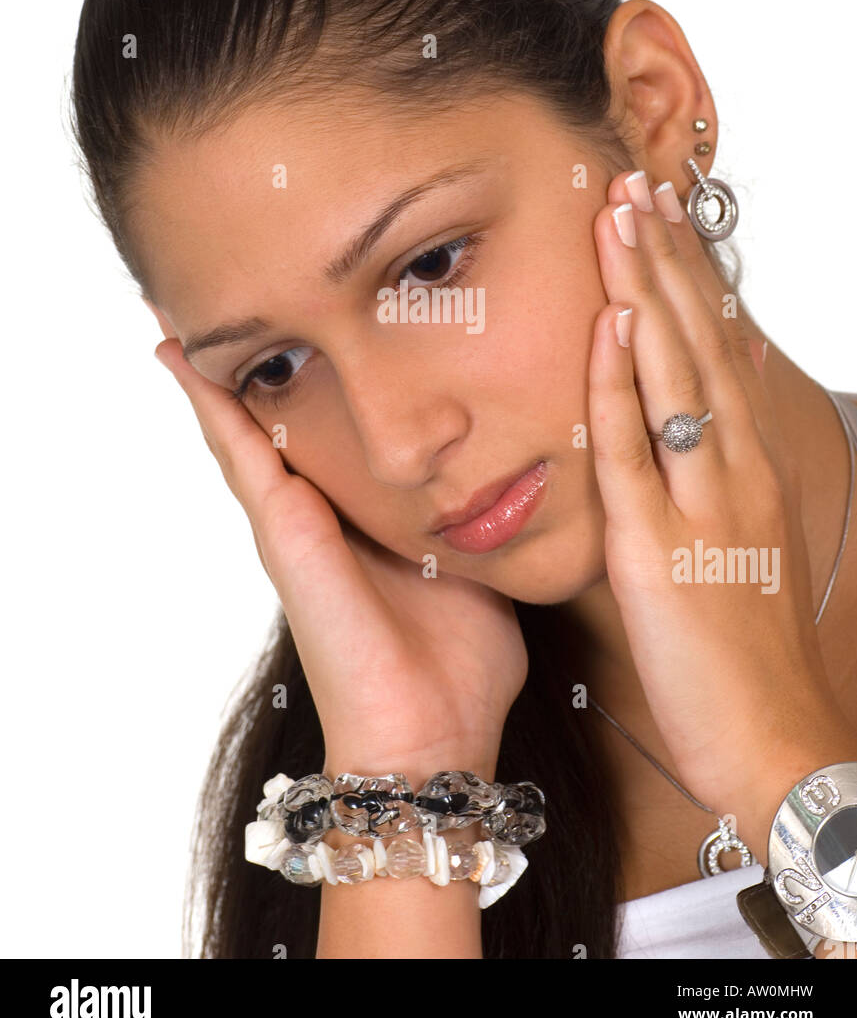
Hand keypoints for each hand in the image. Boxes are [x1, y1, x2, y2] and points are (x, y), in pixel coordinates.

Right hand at [153, 338, 526, 788]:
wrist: (433, 731)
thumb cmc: (461, 662)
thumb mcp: (478, 564)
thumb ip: (484, 520)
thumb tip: (518, 482)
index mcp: (360, 515)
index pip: (328, 428)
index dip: (310, 371)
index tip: (302, 308)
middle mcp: (315, 510)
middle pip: (271, 415)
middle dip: (250, 354)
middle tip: (220, 286)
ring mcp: (289, 519)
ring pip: (240, 422)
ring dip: (214, 363)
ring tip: (179, 298)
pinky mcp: (282, 530)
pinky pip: (238, 451)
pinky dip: (209, 400)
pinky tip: (181, 351)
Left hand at [587, 169, 856, 856]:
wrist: (776, 738)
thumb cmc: (745, 651)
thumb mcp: (731, 548)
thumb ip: (703, 486)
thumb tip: (669, 437)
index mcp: (747, 465)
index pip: (714, 350)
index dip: (687, 281)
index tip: (660, 218)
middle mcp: (735, 467)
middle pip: (698, 341)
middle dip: (664, 259)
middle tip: (633, 183)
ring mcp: (702, 501)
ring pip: (673, 373)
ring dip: (646, 290)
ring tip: (620, 217)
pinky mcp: (659, 547)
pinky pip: (635, 450)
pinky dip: (622, 384)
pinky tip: (610, 325)